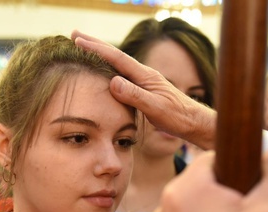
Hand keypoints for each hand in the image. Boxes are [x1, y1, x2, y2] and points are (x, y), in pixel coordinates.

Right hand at [72, 30, 216, 150]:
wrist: (193, 122)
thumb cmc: (177, 116)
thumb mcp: (155, 107)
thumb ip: (135, 95)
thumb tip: (113, 81)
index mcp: (145, 75)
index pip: (116, 58)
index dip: (96, 49)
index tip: (78, 40)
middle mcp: (143, 74)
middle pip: (115, 55)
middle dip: (94, 44)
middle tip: (74, 34)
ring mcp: (143, 81)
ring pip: (117, 64)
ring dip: (99, 55)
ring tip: (83, 47)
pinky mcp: (143, 89)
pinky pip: (121, 75)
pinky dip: (108, 69)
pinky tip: (102, 71)